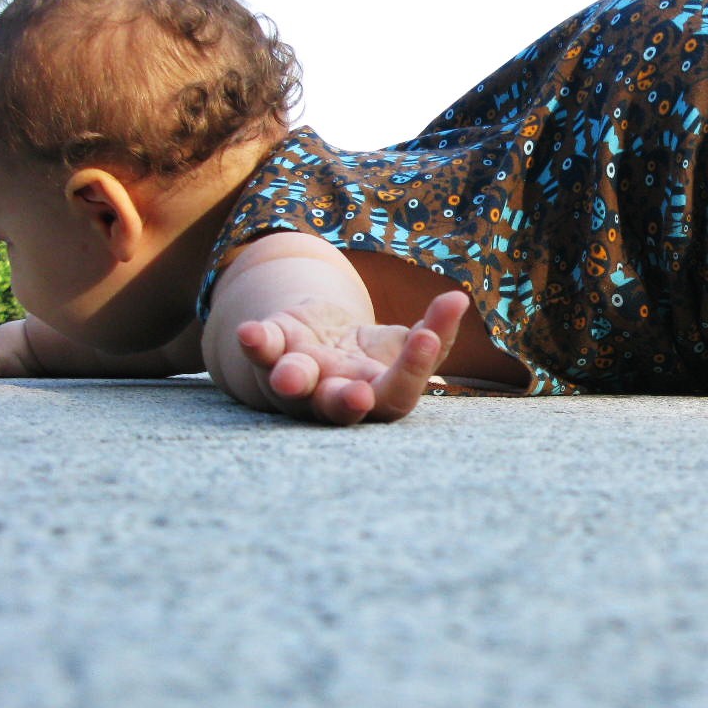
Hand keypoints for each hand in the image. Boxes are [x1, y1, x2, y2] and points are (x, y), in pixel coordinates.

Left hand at [233, 289, 469, 424]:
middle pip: (338, 409)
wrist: (321, 344)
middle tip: (357, 398)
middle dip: (346, 404)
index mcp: (375, 398)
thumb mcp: (407, 343)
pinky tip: (249, 332)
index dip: (414, 368)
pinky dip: (255, 343)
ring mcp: (299, 378)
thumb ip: (436, 330)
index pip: (397, 393)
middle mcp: (332, 398)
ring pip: (292, 387)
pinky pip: (260, 352)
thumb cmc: (374, 356)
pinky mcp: (271, 351)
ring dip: (291, 380)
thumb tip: (458, 298)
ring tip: (288, 377)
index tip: (426, 337)